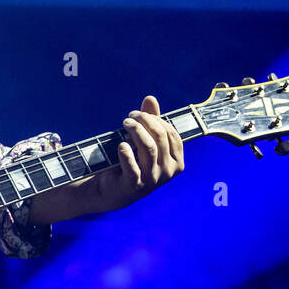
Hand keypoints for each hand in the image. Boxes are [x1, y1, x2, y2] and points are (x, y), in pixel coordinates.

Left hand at [90, 95, 184, 211]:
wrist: (112, 190)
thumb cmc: (131, 162)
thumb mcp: (143, 141)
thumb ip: (149, 121)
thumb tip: (150, 98)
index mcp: (177, 162)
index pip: (171, 134)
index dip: (155, 120)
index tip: (140, 114)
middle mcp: (168, 172)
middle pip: (159, 137)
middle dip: (144, 121)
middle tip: (129, 117)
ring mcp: (153, 180)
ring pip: (148, 148)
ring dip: (135, 131)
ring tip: (125, 124)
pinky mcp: (135, 186)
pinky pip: (132, 166)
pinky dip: (126, 153)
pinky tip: (121, 145)